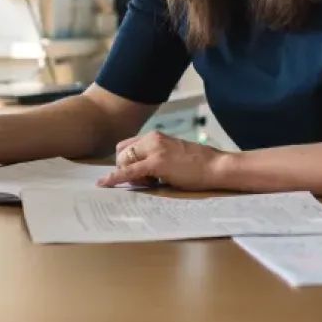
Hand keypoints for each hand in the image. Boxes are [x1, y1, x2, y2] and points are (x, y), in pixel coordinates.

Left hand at [96, 131, 230, 190]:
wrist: (216, 166)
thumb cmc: (200, 164)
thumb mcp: (173, 155)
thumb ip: (156, 158)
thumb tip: (140, 172)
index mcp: (156, 136)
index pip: (127, 146)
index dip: (124, 162)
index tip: (128, 174)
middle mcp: (152, 139)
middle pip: (121, 153)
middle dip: (123, 168)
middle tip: (141, 182)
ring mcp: (154, 150)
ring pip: (123, 161)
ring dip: (127, 174)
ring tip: (150, 183)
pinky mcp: (156, 163)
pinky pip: (128, 171)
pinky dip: (114, 178)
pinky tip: (104, 184)